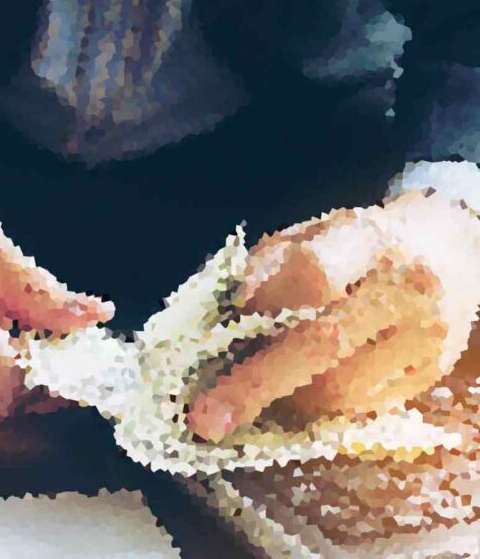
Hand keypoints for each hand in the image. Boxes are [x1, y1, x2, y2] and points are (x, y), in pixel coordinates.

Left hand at [187, 191, 479, 441]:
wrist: (447, 247)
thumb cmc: (358, 243)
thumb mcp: (310, 234)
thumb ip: (267, 268)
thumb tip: (229, 315)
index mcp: (367, 238)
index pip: (312, 273)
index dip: (261, 305)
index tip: (222, 329)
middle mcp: (404, 287)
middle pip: (322, 343)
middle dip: (255, 384)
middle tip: (206, 420)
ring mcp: (425, 335)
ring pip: (339, 389)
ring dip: (287, 396)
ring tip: (265, 382)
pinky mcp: (432, 374)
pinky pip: (359, 408)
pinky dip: (319, 404)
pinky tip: (306, 386)